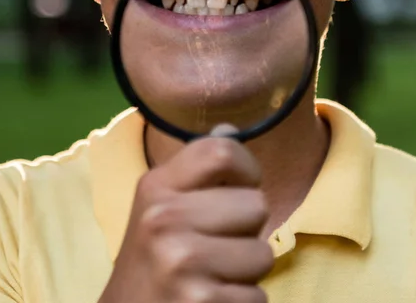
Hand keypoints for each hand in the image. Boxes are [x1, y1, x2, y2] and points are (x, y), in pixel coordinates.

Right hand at [98, 135, 273, 302]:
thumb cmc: (151, 258)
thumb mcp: (160, 205)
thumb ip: (197, 168)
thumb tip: (230, 130)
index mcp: (156, 186)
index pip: (224, 151)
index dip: (247, 169)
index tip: (239, 188)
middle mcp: (163, 219)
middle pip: (256, 204)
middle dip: (247, 230)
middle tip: (215, 246)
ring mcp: (180, 262)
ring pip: (263, 254)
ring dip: (246, 271)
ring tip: (211, 275)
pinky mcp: (199, 302)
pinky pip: (258, 296)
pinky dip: (241, 302)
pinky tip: (210, 300)